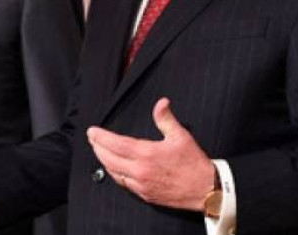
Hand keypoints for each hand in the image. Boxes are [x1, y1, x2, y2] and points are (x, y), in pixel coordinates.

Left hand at [87, 97, 215, 210]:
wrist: (206, 189)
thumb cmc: (194, 162)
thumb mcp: (180, 136)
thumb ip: (165, 118)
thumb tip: (161, 102)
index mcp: (147, 154)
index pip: (116, 144)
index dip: (101, 137)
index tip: (92, 131)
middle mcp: (140, 171)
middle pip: (109, 159)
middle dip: (97, 147)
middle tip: (92, 139)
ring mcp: (141, 185)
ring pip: (114, 173)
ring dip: (104, 161)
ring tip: (98, 151)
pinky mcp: (145, 194)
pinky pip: (123, 184)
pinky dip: (114, 174)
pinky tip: (113, 168)